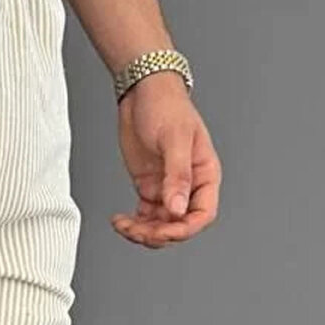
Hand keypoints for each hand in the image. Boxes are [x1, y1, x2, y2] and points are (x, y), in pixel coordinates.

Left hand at [112, 74, 221, 247]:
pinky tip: (120, 220)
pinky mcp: (148, 187)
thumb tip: (177, 207)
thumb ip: (177, 175)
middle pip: (179, 225)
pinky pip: (144, 216)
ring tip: (123, 226)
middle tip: (137, 230)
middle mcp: (188, 185)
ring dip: (143, 231)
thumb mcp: (174, 139)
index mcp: (205, 174)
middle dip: (159, 233)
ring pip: (160, 224)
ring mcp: (167, 188)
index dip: (185, 228)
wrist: (142, 91)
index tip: (164, 230)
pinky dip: (132, 223)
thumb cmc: (166, 106)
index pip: (203, 214)